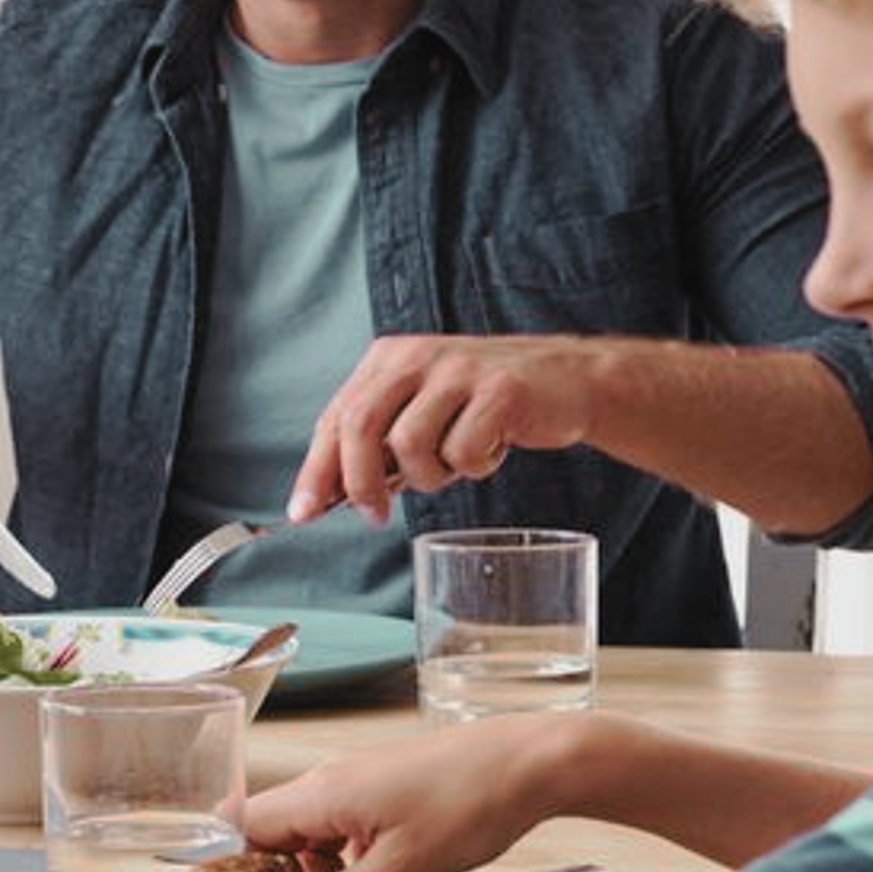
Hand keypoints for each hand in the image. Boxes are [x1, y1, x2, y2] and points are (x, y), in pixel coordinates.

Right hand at [238, 716, 574, 871]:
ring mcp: (354, 780)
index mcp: (321, 794)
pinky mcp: (381, 786)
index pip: (241, 830)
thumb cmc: (472, 805)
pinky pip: (339, 826)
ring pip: (306, 833)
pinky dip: (344, 858)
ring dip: (314, 871)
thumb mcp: (404, 869)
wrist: (530, 763)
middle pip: (270, 832)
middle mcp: (327, 780)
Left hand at [290, 334, 604, 523]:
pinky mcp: (500, 391)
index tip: (303, 512)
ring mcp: (458, 370)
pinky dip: (474, 466)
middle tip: (374, 515)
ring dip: (430, 475)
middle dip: (359, 483)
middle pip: (360, 427)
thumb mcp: (423, 410)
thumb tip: (331, 495)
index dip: (316, 469)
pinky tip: (492, 448)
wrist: (569, 382)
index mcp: (388, 358)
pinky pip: (463, 451)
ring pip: (410, 445)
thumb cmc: (487, 405)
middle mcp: (416, 356)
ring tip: (455, 462)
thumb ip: (379, 444)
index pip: (335, 417)